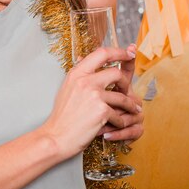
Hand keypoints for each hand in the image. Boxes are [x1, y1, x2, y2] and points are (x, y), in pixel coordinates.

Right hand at [39, 46, 141, 160]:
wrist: (56, 136)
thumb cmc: (62, 115)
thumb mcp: (67, 87)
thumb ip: (79, 74)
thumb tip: (84, 57)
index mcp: (77, 73)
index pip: (102, 53)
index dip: (118, 52)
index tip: (129, 53)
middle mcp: (85, 80)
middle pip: (116, 73)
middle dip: (126, 83)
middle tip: (128, 90)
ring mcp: (93, 95)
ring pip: (122, 96)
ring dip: (129, 104)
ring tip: (132, 109)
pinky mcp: (101, 110)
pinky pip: (119, 114)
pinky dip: (120, 121)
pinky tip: (116, 124)